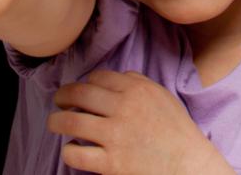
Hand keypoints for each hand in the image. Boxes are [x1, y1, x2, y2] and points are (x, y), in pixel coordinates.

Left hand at [49, 71, 232, 173]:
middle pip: (80, 94)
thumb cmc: (176, 130)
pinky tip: (71, 149)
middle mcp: (123, 108)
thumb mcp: (162, 97)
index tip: (80, 89)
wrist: (186, 164)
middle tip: (58, 101)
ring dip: (57, 121)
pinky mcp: (109, 163)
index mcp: (137, 90)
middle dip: (63, 96)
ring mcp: (114, 136)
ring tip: (54, 122)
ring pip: (71, 122)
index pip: (99, 78)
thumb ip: (140, 83)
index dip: (85, 82)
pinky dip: (68, 150)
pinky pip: (76, 153)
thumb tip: (118, 76)